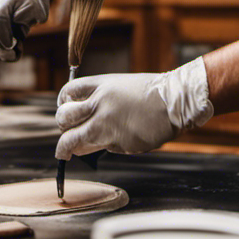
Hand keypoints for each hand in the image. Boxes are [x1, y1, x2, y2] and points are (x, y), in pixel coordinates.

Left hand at [55, 59, 213, 159]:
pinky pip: (99, 149)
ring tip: (67, 153)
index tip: (64, 111)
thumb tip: (86, 117)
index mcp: (101, 85)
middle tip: (66, 134)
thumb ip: (102, 99)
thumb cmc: (153, 94)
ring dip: (68, 148)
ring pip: (73, 140)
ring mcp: (106, 124)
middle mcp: (99, 104)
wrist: (176, 102)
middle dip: (62, 128)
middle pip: (63, 118)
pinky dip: (101, 149)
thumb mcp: (121, 86)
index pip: (67, 93)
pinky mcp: (116, 142)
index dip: (63, 103)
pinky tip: (112, 143)